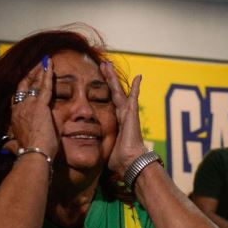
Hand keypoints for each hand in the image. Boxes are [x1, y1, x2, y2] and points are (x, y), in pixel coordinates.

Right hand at [9, 59, 58, 156]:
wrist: (33, 155)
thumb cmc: (29, 153)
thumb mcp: (16, 146)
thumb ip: (11, 145)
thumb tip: (5, 149)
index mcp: (14, 117)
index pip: (17, 98)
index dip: (22, 88)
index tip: (26, 81)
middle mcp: (18, 108)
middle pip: (23, 87)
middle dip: (30, 75)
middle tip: (36, 66)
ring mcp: (28, 105)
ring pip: (33, 83)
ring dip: (39, 71)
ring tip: (44, 62)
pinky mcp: (40, 105)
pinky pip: (45, 86)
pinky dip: (47, 74)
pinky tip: (50, 64)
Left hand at [100, 61, 146, 177]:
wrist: (130, 162)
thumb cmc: (119, 160)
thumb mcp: (104, 149)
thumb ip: (98, 145)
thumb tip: (88, 152)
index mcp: (117, 123)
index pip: (110, 103)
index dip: (104, 92)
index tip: (99, 82)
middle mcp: (123, 116)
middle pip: (114, 93)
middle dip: (108, 79)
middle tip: (102, 67)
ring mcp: (128, 114)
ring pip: (119, 91)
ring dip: (114, 78)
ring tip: (108, 65)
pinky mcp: (132, 114)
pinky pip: (134, 97)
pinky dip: (137, 87)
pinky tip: (139, 77)